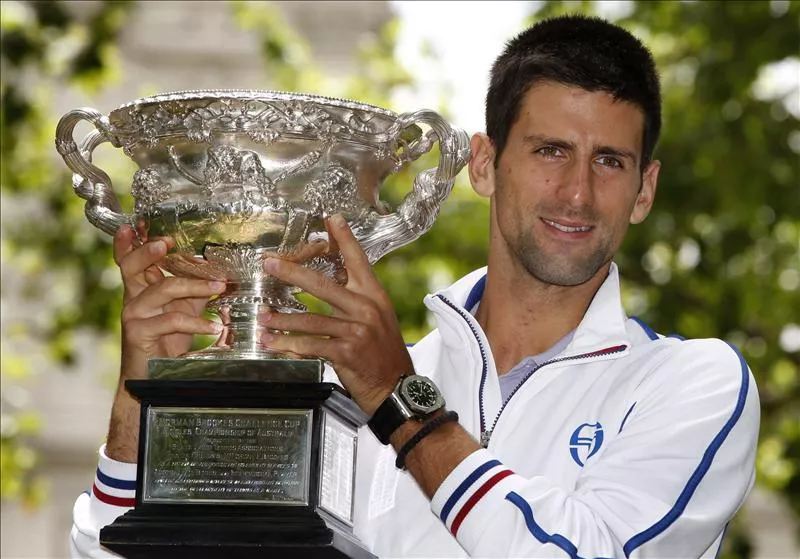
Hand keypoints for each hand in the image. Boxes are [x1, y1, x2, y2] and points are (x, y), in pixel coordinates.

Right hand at [115, 224, 224, 380]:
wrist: (154, 378)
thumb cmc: (169, 340)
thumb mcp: (184, 309)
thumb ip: (194, 290)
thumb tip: (218, 272)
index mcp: (142, 288)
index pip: (129, 259)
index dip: (129, 242)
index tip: (137, 224)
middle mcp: (133, 297)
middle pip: (131, 266)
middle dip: (148, 252)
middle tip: (166, 243)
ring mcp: (134, 315)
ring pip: (162, 290)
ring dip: (195, 286)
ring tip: (219, 287)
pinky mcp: (138, 333)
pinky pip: (170, 320)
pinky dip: (196, 322)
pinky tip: (214, 327)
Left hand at [260, 214, 412, 415]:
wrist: (396, 386)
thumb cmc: (383, 353)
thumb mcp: (378, 319)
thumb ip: (356, 300)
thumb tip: (330, 283)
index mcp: (374, 296)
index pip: (358, 260)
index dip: (344, 238)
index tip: (330, 219)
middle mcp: (366, 309)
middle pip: (323, 284)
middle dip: (292, 272)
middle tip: (270, 264)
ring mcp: (356, 330)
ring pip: (310, 318)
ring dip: (281, 318)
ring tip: (262, 316)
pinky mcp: (346, 352)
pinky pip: (311, 345)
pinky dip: (288, 345)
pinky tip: (272, 343)